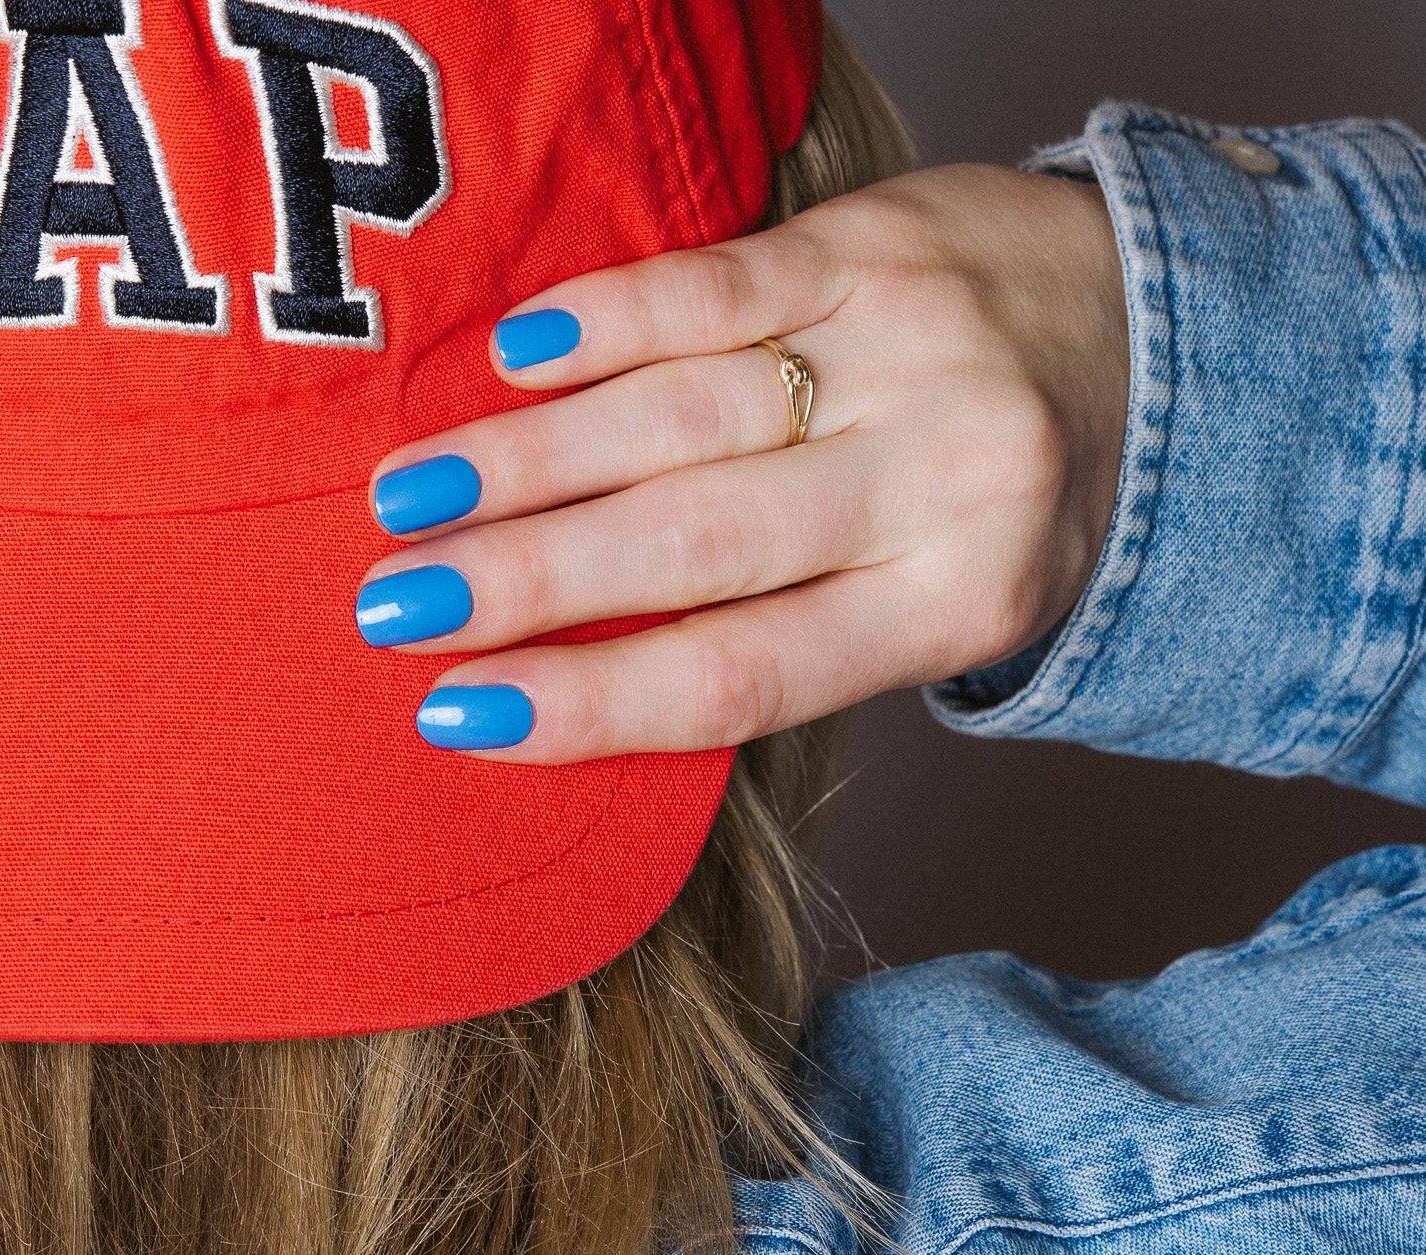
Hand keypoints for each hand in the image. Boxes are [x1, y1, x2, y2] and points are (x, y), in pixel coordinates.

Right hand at [359, 163, 1129, 761]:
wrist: (1157, 346)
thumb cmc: (1011, 513)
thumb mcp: (934, 609)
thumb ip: (789, 639)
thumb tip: (583, 678)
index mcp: (952, 604)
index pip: (742, 674)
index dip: (590, 702)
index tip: (460, 714)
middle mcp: (938, 476)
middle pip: (693, 544)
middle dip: (526, 580)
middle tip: (394, 606)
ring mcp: (907, 348)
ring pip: (684, 413)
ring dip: (528, 460)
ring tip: (410, 499)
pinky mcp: (875, 243)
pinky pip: (720, 285)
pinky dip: (608, 323)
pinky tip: (516, 361)